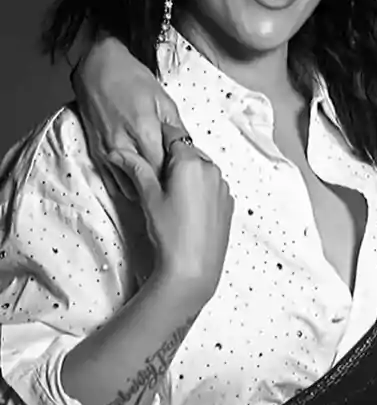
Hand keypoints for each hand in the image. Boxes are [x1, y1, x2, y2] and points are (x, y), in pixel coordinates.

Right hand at [71, 35, 183, 197]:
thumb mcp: (164, 102)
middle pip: (148, 179)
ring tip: (161, 190)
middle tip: (178, 188)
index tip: (188, 179)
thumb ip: (176, 130)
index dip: (178, 176)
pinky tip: (142, 188)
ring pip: (130, 186)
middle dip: (164, 185)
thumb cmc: (133, 81)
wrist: (98, 70)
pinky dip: (129, 187)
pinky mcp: (96, 154)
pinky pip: (113, 181)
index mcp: (144, 132)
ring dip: (146, 189)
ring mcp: (107, 152)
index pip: (165, 168)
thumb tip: (190, 151)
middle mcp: (123, 146)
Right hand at [109, 124, 234, 290]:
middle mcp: (212, 170)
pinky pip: (212, 187)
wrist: (194, 266)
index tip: (148, 147)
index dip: (159, 141)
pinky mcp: (228, 202)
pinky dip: (199, 190)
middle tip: (155, 180)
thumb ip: (137, 169)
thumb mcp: (149, 197)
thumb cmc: (170, 232)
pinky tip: (186, 209)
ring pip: (201, 170)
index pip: (174, 137)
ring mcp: (223, 187)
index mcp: (192, 163)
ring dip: (187, 176)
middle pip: (189, 154)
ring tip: (170, 198)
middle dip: (172, 161)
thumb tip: (120, 153)